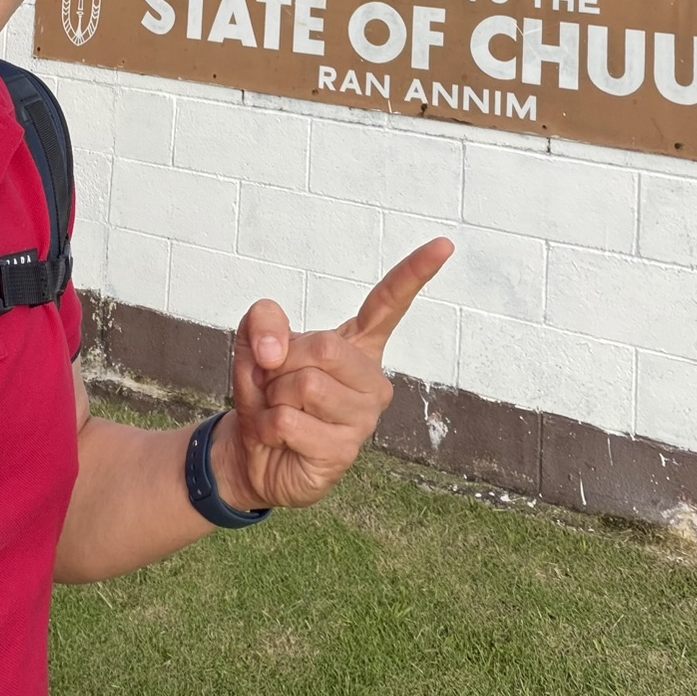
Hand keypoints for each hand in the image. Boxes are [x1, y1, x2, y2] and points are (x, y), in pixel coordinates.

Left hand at [209, 238, 453, 513]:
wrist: (252, 450)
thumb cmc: (267, 390)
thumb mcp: (255, 342)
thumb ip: (262, 321)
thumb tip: (274, 352)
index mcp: (359, 344)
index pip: (390, 302)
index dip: (416, 271)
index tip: (444, 244)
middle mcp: (371, 378)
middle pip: (324, 347)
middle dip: (282, 362)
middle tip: (276, 381)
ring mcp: (363, 417)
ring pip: (305, 385)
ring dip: (273, 395)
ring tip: (281, 409)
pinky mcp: (345, 451)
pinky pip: (290, 422)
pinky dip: (267, 424)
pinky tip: (279, 436)